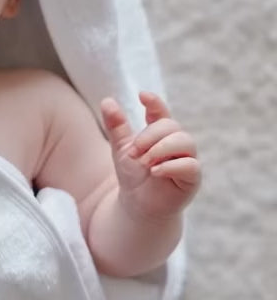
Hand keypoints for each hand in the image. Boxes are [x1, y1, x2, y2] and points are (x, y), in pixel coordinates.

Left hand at [100, 91, 200, 222]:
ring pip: (185, 141)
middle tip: (134, 151)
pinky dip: (171, 166)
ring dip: (161, 149)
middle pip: (172, 126)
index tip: (142, 95)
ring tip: (144, 162)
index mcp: (160, 133)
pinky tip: (154, 171)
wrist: (138, 204)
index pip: (161, 112)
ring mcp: (187, 159)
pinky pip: (191, 165)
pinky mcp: (192, 178)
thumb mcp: (121, 149)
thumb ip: (116, 126)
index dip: (155, 102)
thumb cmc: (133, 174)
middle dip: (150, 135)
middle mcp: (177, 143)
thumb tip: (107, 100)